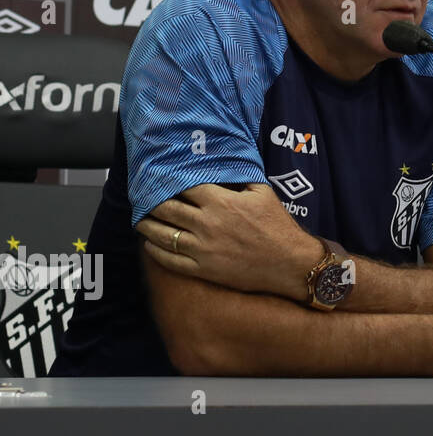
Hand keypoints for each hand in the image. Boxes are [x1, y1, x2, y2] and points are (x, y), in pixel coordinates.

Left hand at [136, 183, 320, 299]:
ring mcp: (202, 248)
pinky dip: (154, 250)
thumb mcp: (263, 193)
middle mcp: (207, 223)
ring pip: (162, 234)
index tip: (160, 178)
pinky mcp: (202, 269)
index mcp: (221, 201)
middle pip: (167, 208)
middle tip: (143, 198)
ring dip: (147, 225)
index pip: (184, 186)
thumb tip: (225, 165)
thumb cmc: (278, 227)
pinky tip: (150, 244)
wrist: (289, 263)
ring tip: (140, 219)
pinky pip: (169, 260)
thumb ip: (241, 178)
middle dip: (151, 201)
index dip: (170, 180)